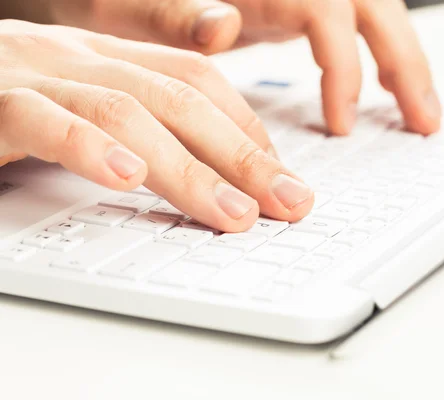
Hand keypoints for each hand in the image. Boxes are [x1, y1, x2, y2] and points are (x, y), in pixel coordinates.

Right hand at [0, 20, 313, 231]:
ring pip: (129, 111)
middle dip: (245, 155)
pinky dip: (88, 147)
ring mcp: (34, 73)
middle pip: (182, 99)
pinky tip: (126, 177)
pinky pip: (44, 119)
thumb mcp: (83, 109)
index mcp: (108, 58)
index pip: (197, 82)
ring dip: (190, 169)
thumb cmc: (5, 105)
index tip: (280, 174)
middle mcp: (79, 57)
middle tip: (292, 202)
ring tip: (234, 214)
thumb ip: (136, 128)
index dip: (246, 128)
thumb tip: (200, 172)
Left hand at [47, 0, 441, 135]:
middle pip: (369, 4)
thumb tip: (223, 23)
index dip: (342, 66)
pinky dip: (372, 62)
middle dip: (403, 63)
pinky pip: (348, 29)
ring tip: (421, 113)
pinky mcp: (285, 7)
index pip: (325, 8)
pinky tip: (382, 90)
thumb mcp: (119, 6)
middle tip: (424, 121)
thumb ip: (172, 12)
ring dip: (402, 63)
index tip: (339, 124)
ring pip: (371, 14)